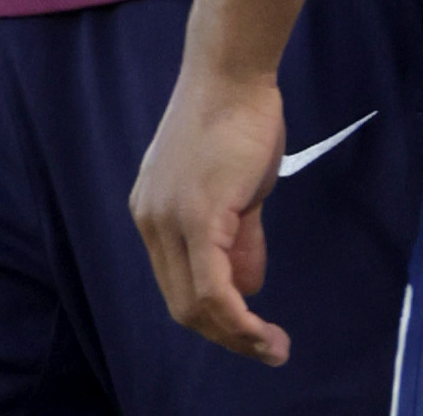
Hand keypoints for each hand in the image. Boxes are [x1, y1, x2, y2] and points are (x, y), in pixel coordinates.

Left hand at [130, 67, 290, 364]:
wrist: (233, 73)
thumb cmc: (239, 119)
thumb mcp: (235, 189)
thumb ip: (237, 236)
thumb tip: (247, 285)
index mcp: (153, 212)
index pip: (176, 283)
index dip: (213, 317)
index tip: (250, 331)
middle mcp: (150, 220)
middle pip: (180, 303)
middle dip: (226, 336)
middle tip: (266, 349)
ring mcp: (169, 219)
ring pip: (195, 303)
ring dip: (236, 335)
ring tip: (272, 347)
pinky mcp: (195, 217)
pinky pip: (213, 287)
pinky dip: (237, 318)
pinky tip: (261, 329)